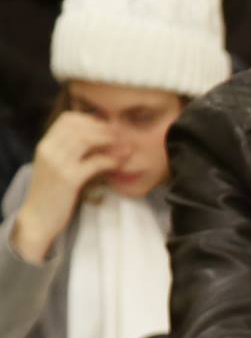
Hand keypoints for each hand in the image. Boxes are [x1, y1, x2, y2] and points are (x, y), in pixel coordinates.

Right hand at [11, 112, 119, 261]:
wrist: (38, 219)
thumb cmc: (52, 194)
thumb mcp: (56, 167)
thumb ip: (69, 152)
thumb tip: (95, 139)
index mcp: (45, 144)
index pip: (68, 118)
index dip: (91, 119)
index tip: (108, 128)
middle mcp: (48, 149)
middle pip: (80, 125)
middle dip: (105, 129)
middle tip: (123, 137)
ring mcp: (57, 163)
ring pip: (87, 139)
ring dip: (110, 141)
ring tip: (125, 148)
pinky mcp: (68, 179)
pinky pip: (94, 162)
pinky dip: (111, 160)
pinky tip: (120, 164)